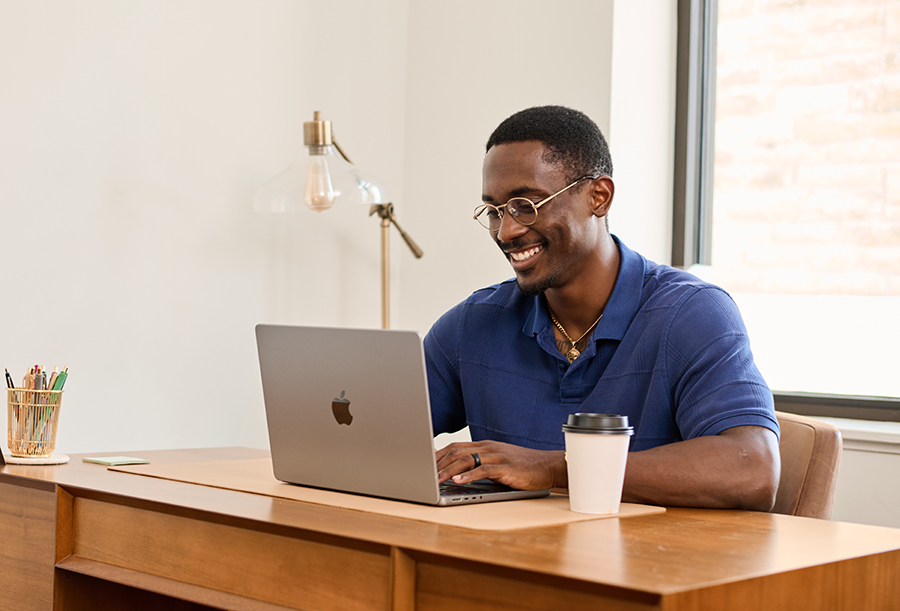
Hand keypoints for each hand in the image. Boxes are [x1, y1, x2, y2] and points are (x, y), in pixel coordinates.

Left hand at [435, 440, 566, 490]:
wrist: (548, 466)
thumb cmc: (522, 467)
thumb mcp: (497, 463)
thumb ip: (479, 465)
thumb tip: (457, 474)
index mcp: (485, 445)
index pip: (455, 446)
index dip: (437, 455)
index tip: (423, 464)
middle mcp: (488, 447)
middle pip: (457, 451)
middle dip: (438, 463)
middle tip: (423, 474)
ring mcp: (497, 456)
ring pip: (467, 459)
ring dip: (449, 470)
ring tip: (436, 480)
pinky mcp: (506, 467)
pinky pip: (484, 469)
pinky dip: (469, 475)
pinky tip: (458, 481)